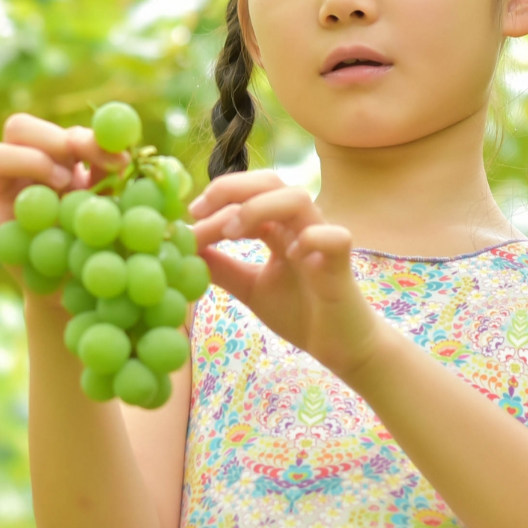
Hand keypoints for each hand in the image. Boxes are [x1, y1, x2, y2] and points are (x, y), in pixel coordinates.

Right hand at [0, 113, 128, 304]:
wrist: (81, 288)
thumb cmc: (98, 238)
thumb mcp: (110, 203)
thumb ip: (112, 175)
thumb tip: (122, 152)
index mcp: (54, 155)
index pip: (61, 129)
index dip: (85, 137)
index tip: (119, 160)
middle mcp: (22, 168)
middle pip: (19, 128)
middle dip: (52, 140)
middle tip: (79, 170)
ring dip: (28, 161)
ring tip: (62, 186)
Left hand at [188, 170, 383, 380]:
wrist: (339, 346)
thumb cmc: (299, 311)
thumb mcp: (250, 288)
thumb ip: (222, 269)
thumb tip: (185, 250)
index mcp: (279, 227)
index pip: (248, 193)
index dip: (217, 197)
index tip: (188, 216)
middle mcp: (300, 224)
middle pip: (271, 182)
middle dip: (232, 188)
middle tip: (200, 210)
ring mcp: (322, 239)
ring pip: (298, 198)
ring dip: (260, 208)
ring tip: (232, 233)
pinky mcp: (342, 263)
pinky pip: (334, 236)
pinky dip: (311, 238)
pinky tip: (290, 255)